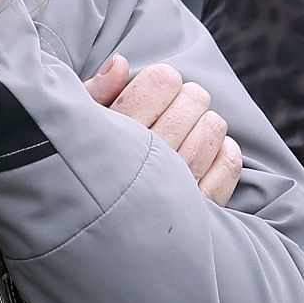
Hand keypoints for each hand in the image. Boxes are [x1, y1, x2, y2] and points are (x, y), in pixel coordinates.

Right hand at [83, 56, 241, 204]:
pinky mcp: (199, 211)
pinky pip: (228, 169)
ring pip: (214, 131)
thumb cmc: (75, 174)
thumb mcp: (75, 129)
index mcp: (116, 132)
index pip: (161, 81)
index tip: (155, 88)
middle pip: (193, 101)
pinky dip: (228, 155)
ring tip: (193, 130)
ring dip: (208, 124)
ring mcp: (178, 185)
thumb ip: (95, 93)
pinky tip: (216, 151)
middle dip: (188, 97)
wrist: (83, 241)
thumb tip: (121, 62)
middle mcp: (150, 156)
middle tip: (178, 107)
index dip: (161, 79)